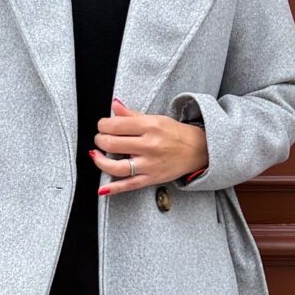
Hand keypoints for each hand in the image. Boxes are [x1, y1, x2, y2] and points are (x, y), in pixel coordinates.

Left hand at [92, 95, 208, 192]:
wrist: (198, 150)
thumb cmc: (175, 134)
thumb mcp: (155, 119)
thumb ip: (132, 114)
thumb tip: (114, 105)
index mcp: (150, 127)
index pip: (116, 125)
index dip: (103, 125)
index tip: (102, 125)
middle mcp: (149, 146)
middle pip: (113, 144)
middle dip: (100, 140)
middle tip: (100, 139)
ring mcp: (149, 164)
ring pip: (117, 166)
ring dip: (100, 161)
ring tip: (96, 155)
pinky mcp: (151, 179)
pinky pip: (128, 185)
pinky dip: (113, 189)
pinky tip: (102, 189)